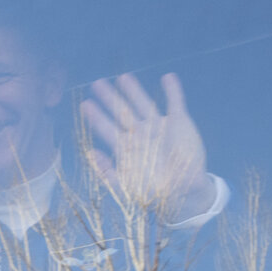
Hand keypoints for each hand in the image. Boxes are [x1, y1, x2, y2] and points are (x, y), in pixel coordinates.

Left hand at [79, 73, 211, 220]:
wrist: (186, 194)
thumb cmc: (154, 193)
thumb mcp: (127, 187)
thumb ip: (107, 171)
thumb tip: (89, 153)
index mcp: (126, 148)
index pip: (107, 128)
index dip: (96, 117)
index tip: (85, 104)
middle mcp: (140, 133)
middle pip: (122, 111)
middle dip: (110, 98)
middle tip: (97, 83)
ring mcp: (159, 126)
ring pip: (144, 103)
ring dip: (134, 91)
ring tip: (123, 77)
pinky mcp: (179, 123)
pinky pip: (175, 103)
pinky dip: (173, 91)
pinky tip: (168, 77)